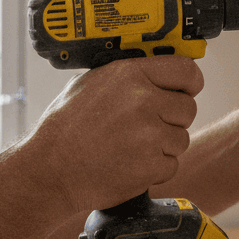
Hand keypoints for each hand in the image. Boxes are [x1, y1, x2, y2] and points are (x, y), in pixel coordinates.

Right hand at [21, 55, 203, 215]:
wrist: (48, 170)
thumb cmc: (65, 126)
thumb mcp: (92, 82)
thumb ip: (130, 74)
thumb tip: (161, 68)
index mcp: (131, 75)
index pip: (186, 70)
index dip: (190, 82)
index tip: (187, 89)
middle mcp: (143, 101)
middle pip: (188, 108)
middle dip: (173, 118)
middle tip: (148, 126)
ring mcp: (149, 135)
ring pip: (182, 138)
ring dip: (164, 145)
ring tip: (132, 146)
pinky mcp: (150, 166)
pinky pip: (171, 164)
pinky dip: (155, 168)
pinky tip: (129, 163)